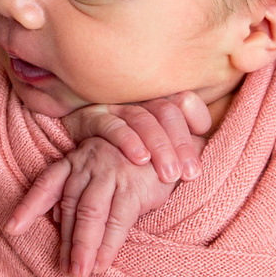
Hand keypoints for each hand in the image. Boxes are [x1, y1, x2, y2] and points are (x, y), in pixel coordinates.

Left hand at [4, 139, 169, 276]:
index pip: (46, 185)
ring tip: (79, 272)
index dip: (28, 206)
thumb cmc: (127, 165)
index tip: (12, 229)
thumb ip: (77, 193)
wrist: (167, 148)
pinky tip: (103, 262)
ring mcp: (112, 173)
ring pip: (91, 214)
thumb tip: (56, 220)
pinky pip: (118, 219)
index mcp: (75, 162)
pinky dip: (109, 244)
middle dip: (65, 242)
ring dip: (84, 246)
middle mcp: (89, 165)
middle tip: (63, 270)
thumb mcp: (98, 172)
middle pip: (70, 207)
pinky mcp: (134, 185)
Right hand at [66, 93, 211, 183]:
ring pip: (143, 119)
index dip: (197, 123)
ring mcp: (115, 106)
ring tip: (169, 174)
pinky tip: (139, 159)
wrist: (77, 161)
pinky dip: (128, 141)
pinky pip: (112, 125)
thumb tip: (198, 170)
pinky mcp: (92, 116)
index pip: (185, 102)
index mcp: (158, 105)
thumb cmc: (121, 161)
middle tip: (189, 175)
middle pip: (167, 113)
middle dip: (181, 145)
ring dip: (160, 147)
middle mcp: (138, 101)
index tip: (197, 162)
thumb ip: (174, 158)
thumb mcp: (151, 158)